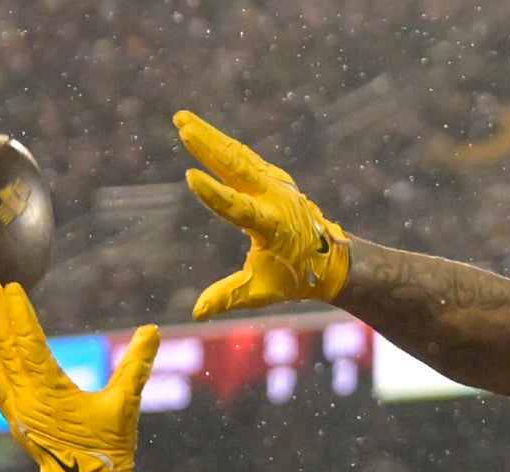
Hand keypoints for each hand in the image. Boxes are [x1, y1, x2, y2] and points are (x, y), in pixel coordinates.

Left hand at [0, 281, 159, 471]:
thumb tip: (152, 331)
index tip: (10, 289)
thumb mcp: (125, 404)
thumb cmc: (110, 447)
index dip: (19, 314)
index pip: (29, 343)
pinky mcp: (16, 421)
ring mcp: (17, 411)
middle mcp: (27, 399)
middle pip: (7, 349)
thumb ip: (136, 365)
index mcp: (51, 391)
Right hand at [177, 114, 350, 319]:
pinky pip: (243, 156)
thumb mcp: (262, 291)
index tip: (190, 176)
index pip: (237, 208)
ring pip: (237, 155)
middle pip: (236, 167)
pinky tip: (201, 130)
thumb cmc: (293, 277)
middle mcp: (274, 199)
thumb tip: (197, 313)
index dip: (213, 194)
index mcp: (270, 227)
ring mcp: (275, 184)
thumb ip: (229, 297)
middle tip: (183, 127)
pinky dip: (222, 142)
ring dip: (209, 136)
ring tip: (181, 119)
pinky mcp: (272, 177)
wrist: (328, 258)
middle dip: (209, 147)